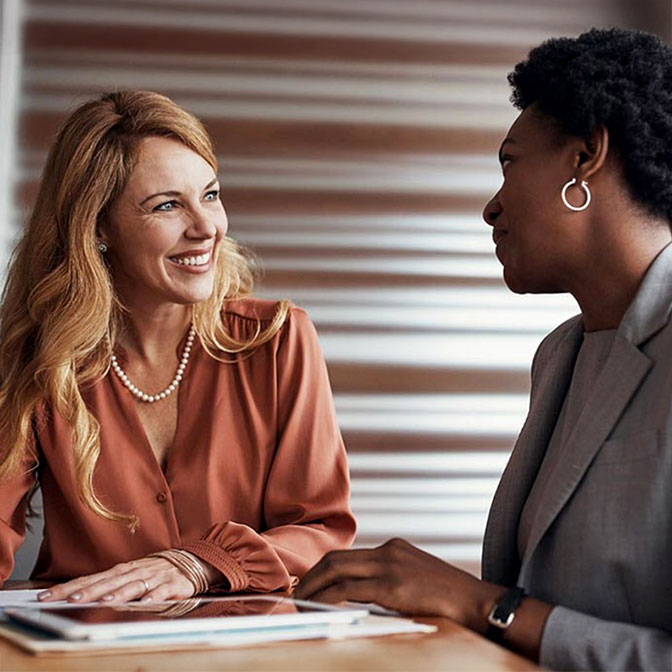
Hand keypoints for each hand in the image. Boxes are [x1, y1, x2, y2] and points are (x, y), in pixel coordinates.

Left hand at [36, 556, 207, 603]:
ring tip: (103, 600)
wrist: (195, 560)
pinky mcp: (173, 584)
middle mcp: (135, 571)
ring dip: (118, 592)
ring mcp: (154, 577)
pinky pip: (163, 590)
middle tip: (67, 600)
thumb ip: (110, 584)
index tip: (47, 596)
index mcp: (123, 570)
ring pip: (133, 585)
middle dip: (87, 591)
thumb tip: (79, 594)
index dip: (69, 587)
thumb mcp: (132, 574)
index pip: (91, 578)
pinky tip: (146, 601)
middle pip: (107, 582)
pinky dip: (154, 595)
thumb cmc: (158, 570)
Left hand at [294, 538, 502, 630]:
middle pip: (336, 559)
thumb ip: (390, 579)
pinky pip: (348, 590)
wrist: (477, 603)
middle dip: (310, 576)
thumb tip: (360, 595)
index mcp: (393, 548)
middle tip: (295, 593)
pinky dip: (328, 597)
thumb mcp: (416, 578)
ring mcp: (389, 566)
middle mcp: (388, 551)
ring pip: (337, 570)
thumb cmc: (449, 598)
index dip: (323, 569)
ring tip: (300, 602)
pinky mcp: (392, 586)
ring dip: (313, 586)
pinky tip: (318, 607)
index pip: (348, 555)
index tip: (308, 583)